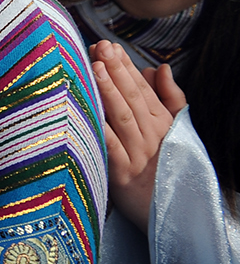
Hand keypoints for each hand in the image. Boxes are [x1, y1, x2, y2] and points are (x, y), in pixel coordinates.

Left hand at [90, 40, 186, 231]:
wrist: (175, 217)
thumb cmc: (169, 170)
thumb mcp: (177, 132)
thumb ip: (169, 99)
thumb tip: (159, 67)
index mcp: (162, 124)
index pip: (143, 89)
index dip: (125, 67)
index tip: (109, 46)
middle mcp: (151, 137)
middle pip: (132, 99)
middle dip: (116, 71)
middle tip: (99, 47)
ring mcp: (138, 156)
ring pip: (122, 119)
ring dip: (108, 93)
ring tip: (95, 68)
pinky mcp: (122, 177)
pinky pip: (110, 150)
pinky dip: (99, 132)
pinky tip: (86, 114)